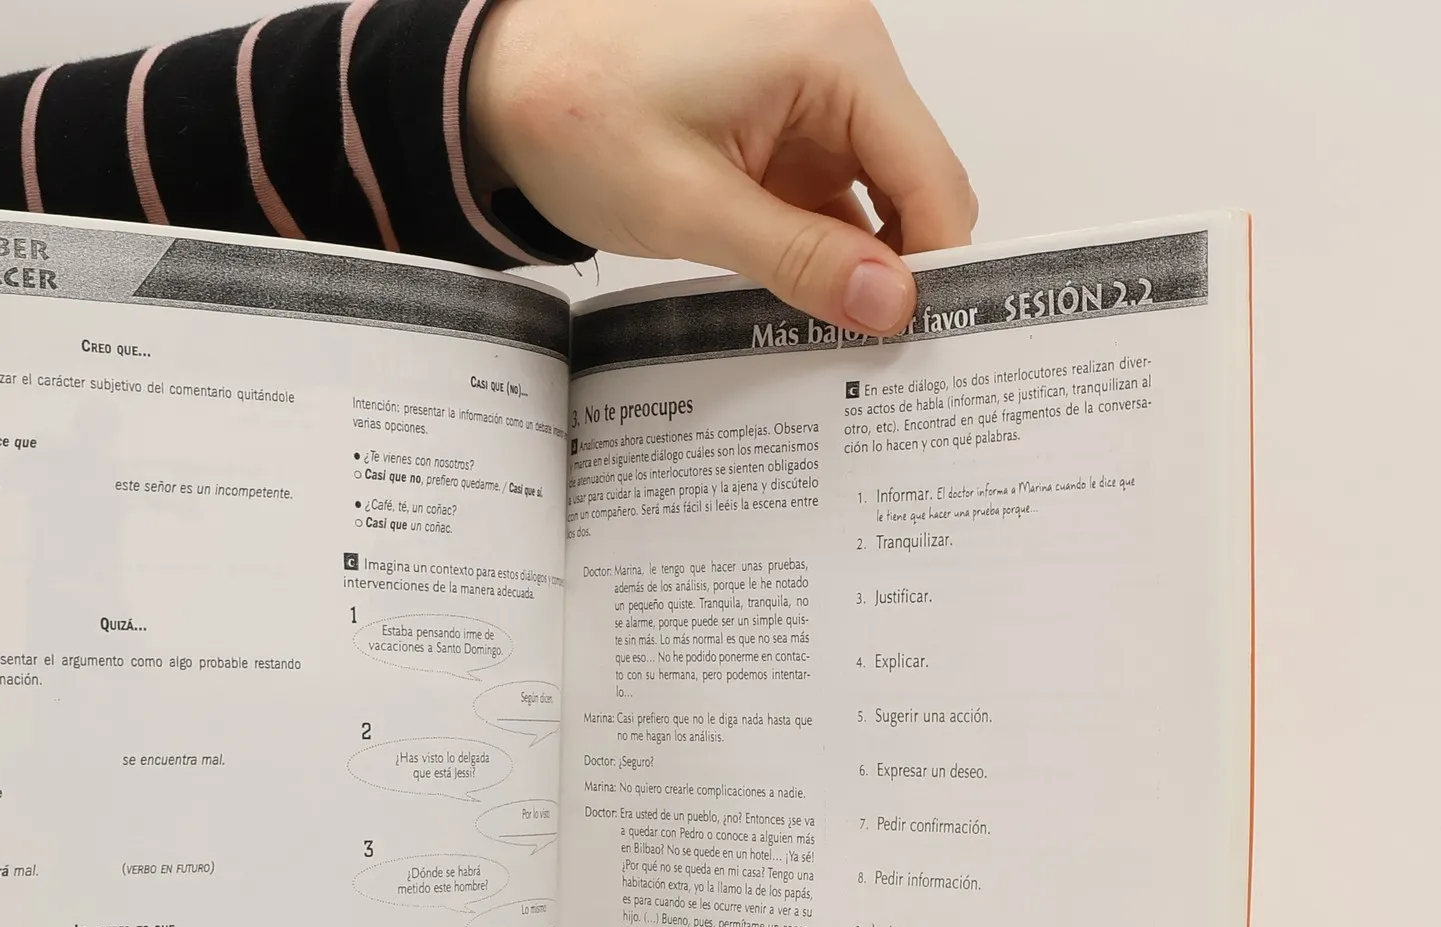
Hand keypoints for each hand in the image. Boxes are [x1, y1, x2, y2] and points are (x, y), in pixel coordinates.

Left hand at [469, 0, 975, 333]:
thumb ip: (799, 260)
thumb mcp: (691, 206)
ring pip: (872, 198)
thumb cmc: (577, 111)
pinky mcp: (780, 124)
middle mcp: (838, 58)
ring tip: (838, 343)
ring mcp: (811, 92)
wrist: (503, 81)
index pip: (930, 174)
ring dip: (855, 267)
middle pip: (913, 184)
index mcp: (834, 53)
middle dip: (901, 270)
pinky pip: (827, 195)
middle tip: (883, 361)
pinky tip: (803, 306)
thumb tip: (889, 305)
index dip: (937, 264)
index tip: (926, 343)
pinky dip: (820, 249)